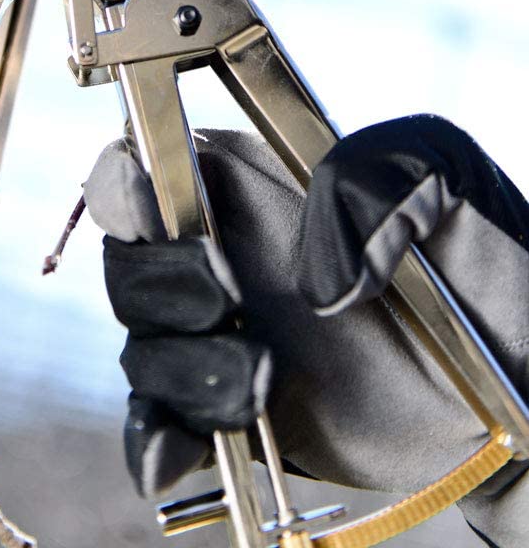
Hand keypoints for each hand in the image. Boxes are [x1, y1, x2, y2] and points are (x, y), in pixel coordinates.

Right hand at [84, 116, 528, 546]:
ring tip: (262, 380)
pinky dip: (152, 441)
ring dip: (184, 368)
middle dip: (160, 283)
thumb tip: (313, 273)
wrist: (514, 385)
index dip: (125, 184)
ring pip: (142, 348)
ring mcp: (222, 339)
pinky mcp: (231, 415)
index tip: (154, 212)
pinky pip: (159, 427)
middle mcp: (221, 256)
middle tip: (227, 299)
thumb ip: (374, 178)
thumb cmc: (480, 262)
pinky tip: (180, 450)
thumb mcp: (446, 179)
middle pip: (127, 260)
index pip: (142, 164)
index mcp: (249, 183)